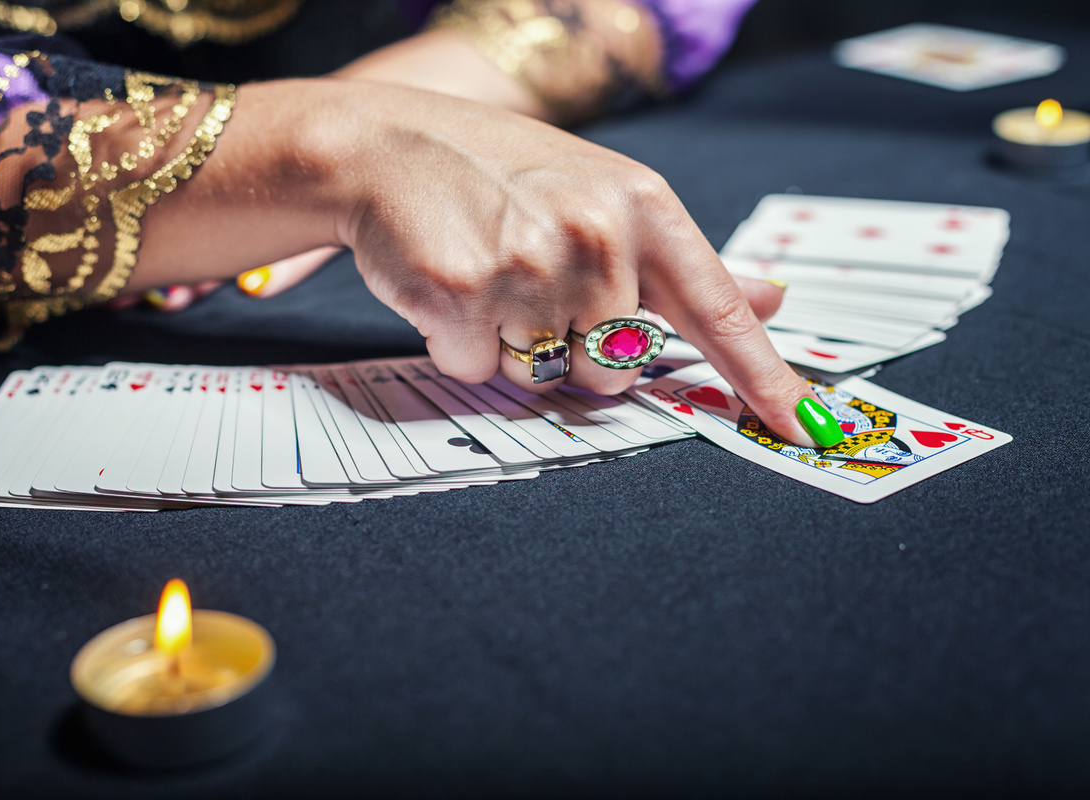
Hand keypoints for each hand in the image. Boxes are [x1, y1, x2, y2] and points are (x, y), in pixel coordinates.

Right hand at [315, 80, 825, 446]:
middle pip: (614, 371)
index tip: (805, 427)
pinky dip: (458, 343)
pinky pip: (476, 369)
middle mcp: (596, 235)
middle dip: (573, 350)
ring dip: (513, 347)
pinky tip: (449, 285)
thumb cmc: (503, 175)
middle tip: (534, 285)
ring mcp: (528, 264)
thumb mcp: (607, 197)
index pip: (718, 311)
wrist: (389, 146)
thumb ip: (687, 265)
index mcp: (644, 208)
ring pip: (542, 377)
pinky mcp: (461, 290)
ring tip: (490, 277)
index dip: (763, 377)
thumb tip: (772, 298)